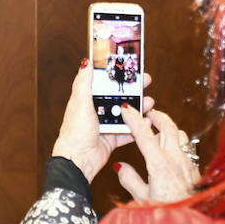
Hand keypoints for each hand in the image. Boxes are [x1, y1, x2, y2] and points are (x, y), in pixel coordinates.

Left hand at [51, 60, 153, 182]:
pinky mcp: (112, 138)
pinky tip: (148, 122)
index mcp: (87, 100)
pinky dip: (138, 127)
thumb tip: (85, 62)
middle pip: (118, 97)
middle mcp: (96, 111)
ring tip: (150, 102)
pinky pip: (128, 131)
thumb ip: (84, 83)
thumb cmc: (75, 132)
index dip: (117, 75)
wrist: (78, 160)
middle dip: (133, 90)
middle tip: (146, 82)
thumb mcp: (80, 103)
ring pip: (126, 113)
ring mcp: (105, 125)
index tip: (130, 67)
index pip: (105, 83)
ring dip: (138, 108)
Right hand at [115, 104, 199, 203]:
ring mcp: (187, 162)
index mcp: (159, 164)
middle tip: (147, 112)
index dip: (134, 119)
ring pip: (179, 134)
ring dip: (169, 127)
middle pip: (167, 126)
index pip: (144, 134)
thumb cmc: (166, 212)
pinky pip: (187, 146)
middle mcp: (175, 159)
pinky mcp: (194, 168)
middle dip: (156, 115)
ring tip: (159, 129)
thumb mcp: (141, 198)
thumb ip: (129, 179)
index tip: (127, 109)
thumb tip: (120, 167)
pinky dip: (177, 140)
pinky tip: (172, 148)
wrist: (192, 221)